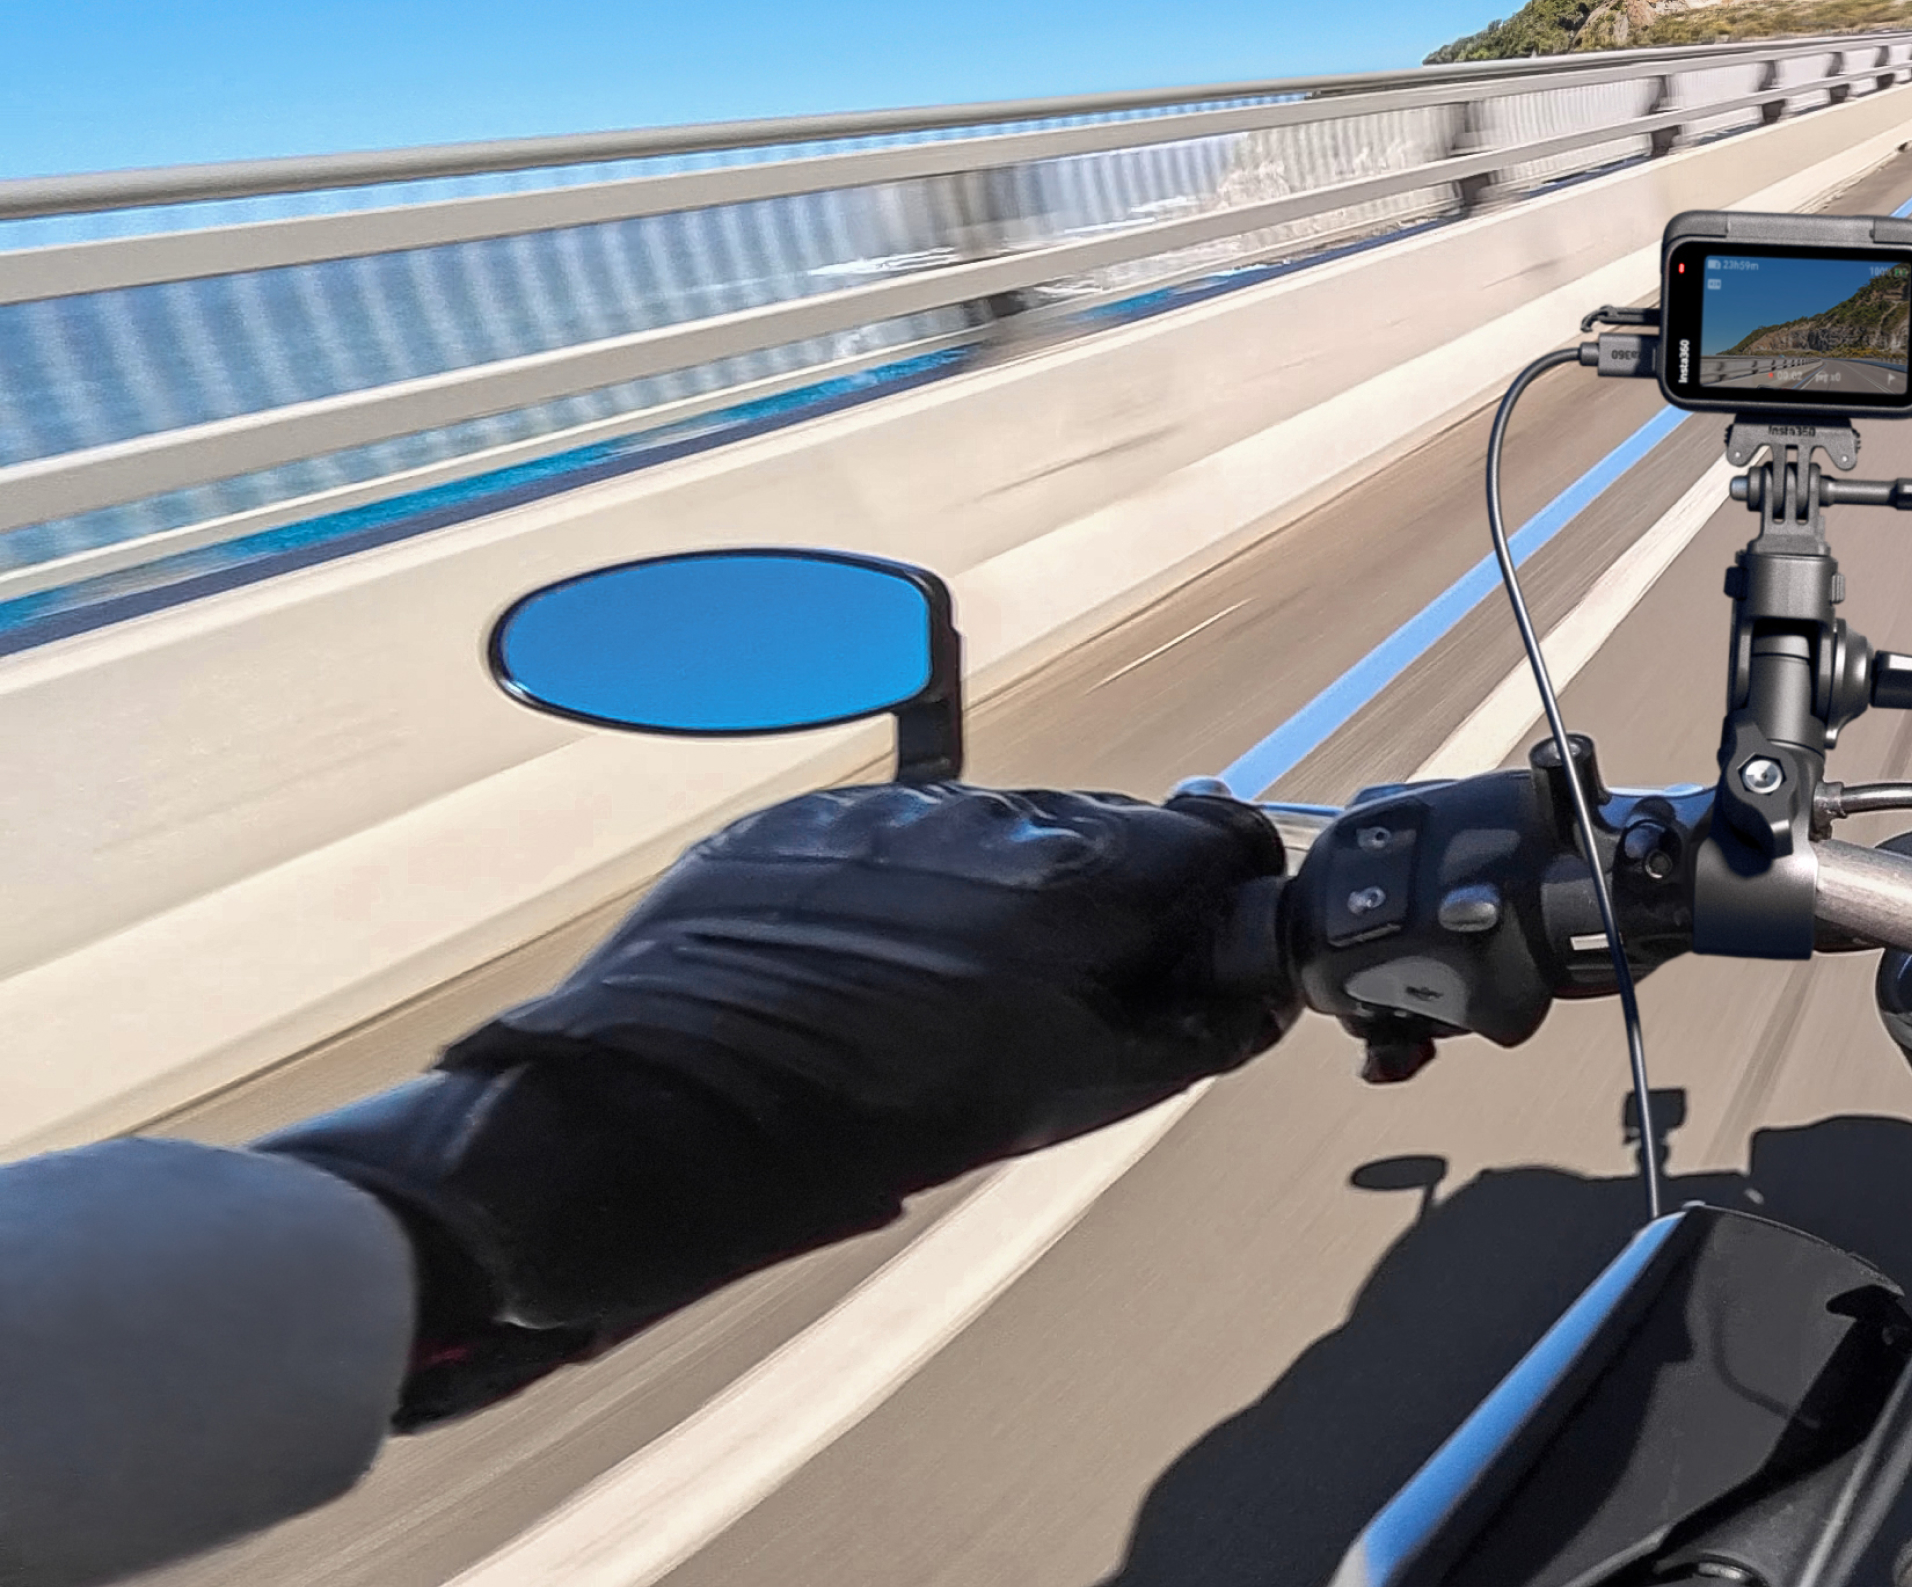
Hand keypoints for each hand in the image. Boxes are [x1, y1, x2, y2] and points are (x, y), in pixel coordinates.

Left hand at [263, 784, 1289, 1419]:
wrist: (634, 1128)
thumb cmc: (842, 1136)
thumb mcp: (1050, 1101)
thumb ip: (1172, 1029)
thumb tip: (1240, 989)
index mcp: (1066, 881)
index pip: (1205, 836)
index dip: (1223, 887)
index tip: (1213, 934)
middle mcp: (982, 817)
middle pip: (1102, 830)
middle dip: (1112, 899)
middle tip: (1075, 991)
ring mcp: (876, 814)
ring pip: (994, 833)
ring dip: (1006, 894)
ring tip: (949, 994)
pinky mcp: (786, 828)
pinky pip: (888, 844)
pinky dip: (903, 895)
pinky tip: (866, 975)